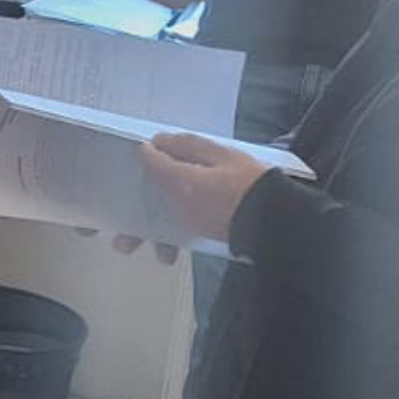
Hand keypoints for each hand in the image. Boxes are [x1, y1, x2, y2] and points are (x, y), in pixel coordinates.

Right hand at [139, 133, 272, 244]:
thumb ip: (161, 167)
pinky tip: (175, 253)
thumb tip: (143, 148)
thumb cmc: (226, 201)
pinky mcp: (230, 213)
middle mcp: (210, 166)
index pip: (165, 145)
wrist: (274, 227)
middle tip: (127, 230)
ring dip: (161, 227)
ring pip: (181, 204)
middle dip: (145, 205)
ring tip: (155, 253)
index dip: (143, 158)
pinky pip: (195, 221)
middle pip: (169, 180)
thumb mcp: (187, 184)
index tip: (124, 175)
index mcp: (200, 151)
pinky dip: (182, 235)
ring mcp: (222, 190)